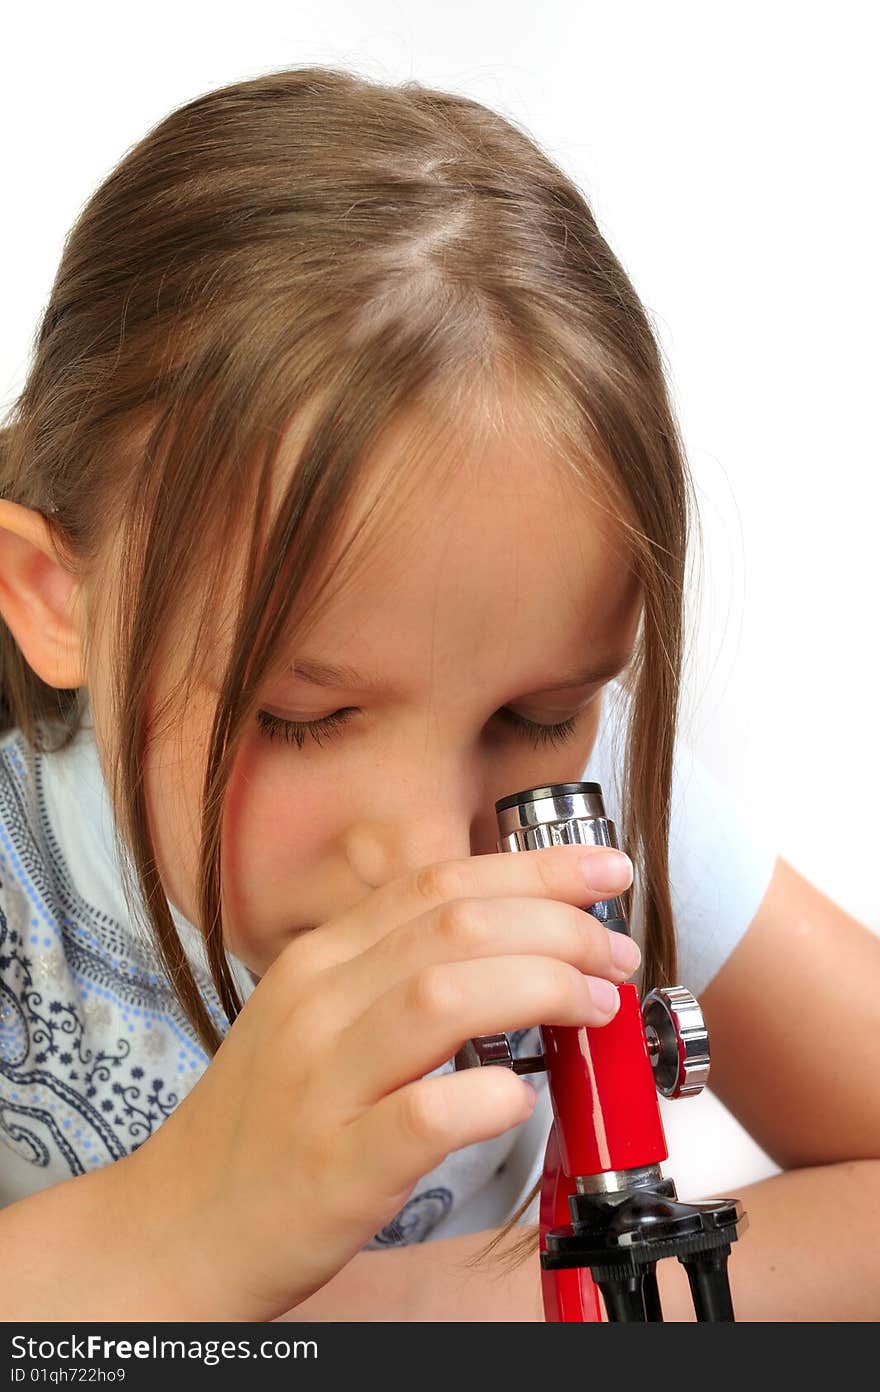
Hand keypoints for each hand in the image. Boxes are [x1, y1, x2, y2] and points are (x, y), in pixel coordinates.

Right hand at [125, 842, 635, 1318]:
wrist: (183, 1222)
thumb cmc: (267, 1120)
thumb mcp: (315, 1017)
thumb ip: (394, 971)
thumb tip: (510, 940)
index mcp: (318, 961)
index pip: (436, 883)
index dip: (532, 869)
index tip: (602, 870)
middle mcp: (317, 1005)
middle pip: (453, 926)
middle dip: (556, 924)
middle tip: (614, 950)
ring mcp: (323, 1084)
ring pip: (441, 998)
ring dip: (538, 988)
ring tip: (594, 1004)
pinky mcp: (336, 1164)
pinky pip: (422, 1115)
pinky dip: (487, 1097)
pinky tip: (523, 1095)